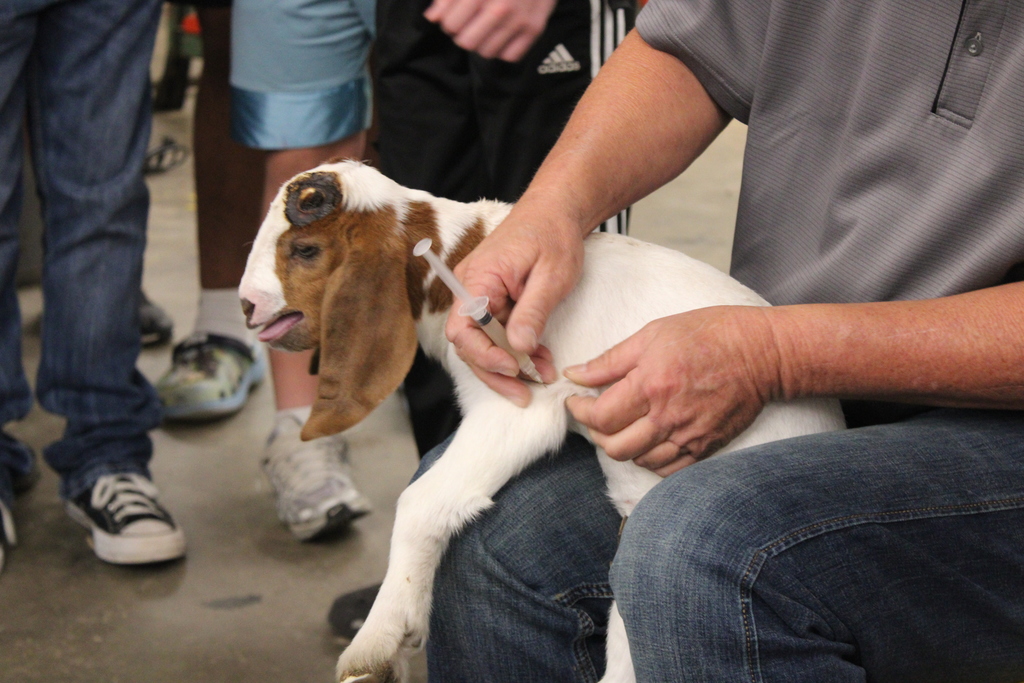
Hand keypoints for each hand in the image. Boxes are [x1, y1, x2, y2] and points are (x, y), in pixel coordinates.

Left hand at [424, 0, 557, 60]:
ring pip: (486, 52)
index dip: (448, 22)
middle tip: (468, 25)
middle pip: (466, 43)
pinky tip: (500, 35)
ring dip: (481, 43)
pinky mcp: (535, 29)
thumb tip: (433, 17)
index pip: (450, 25)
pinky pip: (509, 56)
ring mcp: (519, 20)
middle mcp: (499, 7)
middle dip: (462, 35)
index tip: (454, 16)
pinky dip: (502, 49)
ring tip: (484, 29)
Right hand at [446, 206, 583, 405]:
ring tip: (541, 378)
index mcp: (478, 278)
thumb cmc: (553, 234)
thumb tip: (519, 348)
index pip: (463, 328)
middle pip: (469, 344)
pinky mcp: (494, 301)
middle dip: (496, 372)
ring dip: (510, 366)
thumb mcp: (551, 275)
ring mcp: (481, 296)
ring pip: (484, 344)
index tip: (512, 368)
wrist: (556, 211)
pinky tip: (541, 362)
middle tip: (525, 393)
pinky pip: (498, 334)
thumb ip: (532, 312)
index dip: (483, 355)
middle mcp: (471, 289)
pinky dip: (517, 352)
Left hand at [564, 306, 780, 475]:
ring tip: (621, 425)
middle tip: (595, 415)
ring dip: (621, 446)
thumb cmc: (709, 335)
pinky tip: (647, 440)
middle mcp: (668, 416)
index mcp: (651, 384)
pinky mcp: (705, 447)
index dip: (580, 411)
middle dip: (596, 432)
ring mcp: (688, 435)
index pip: (600, 416)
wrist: (762, 353)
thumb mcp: (654, 334)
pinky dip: (650, 460)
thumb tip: (576, 373)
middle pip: (614, 446)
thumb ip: (611, 359)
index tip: (576, 401)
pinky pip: (667, 469)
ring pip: (638, 460)